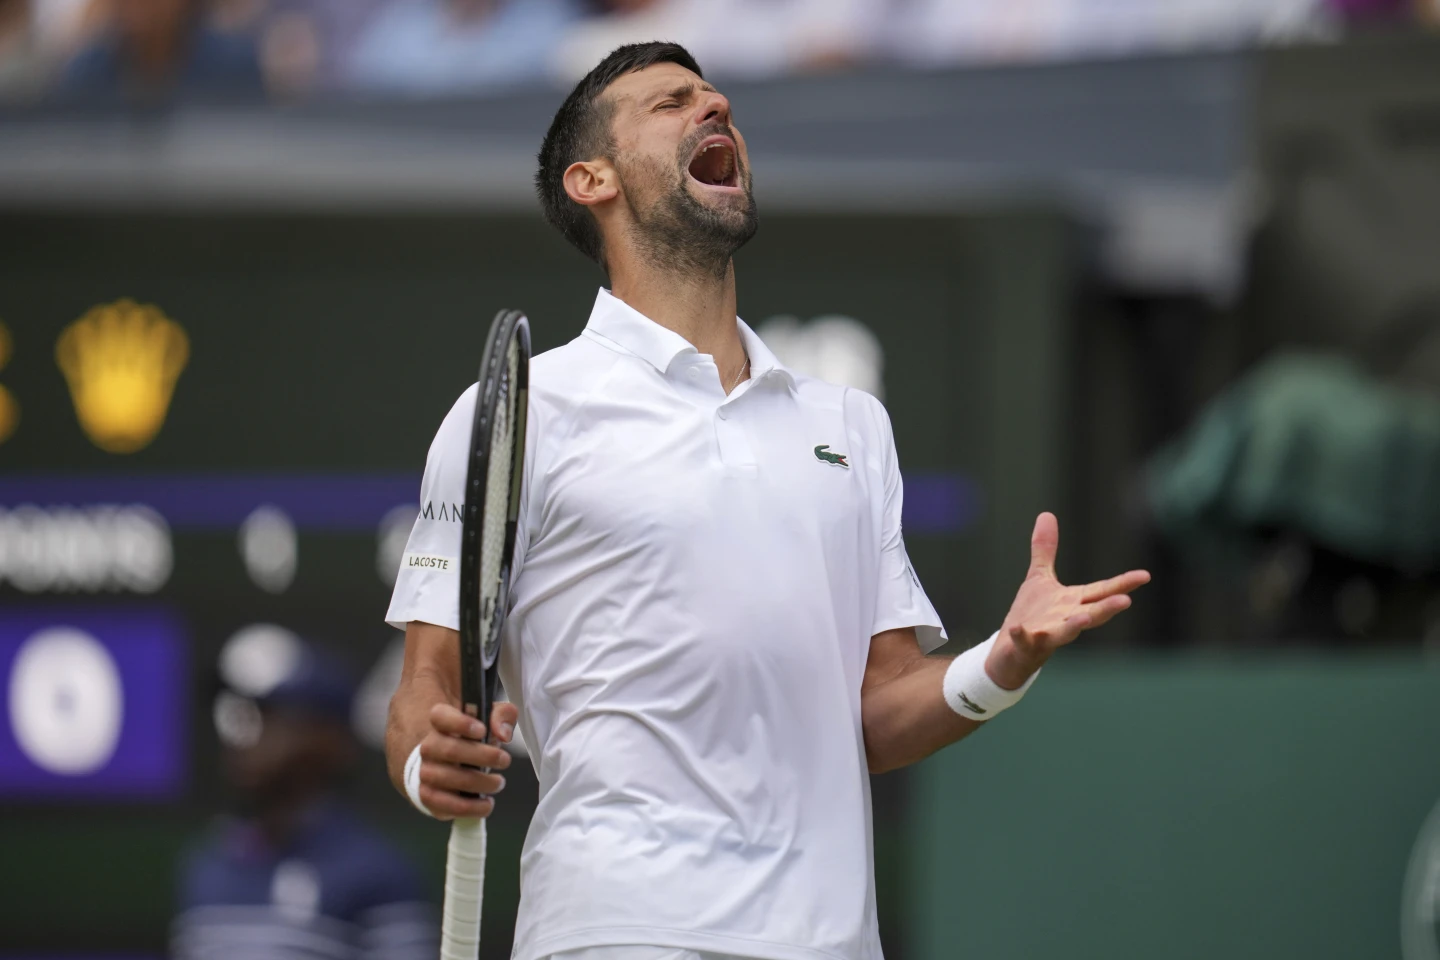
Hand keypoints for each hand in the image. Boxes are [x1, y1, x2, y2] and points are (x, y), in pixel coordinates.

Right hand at [417, 701, 518, 819]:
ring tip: (497, 783)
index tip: (482, 730)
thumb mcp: (490, 721)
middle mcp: (429, 747)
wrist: (445, 766)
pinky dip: (470, 807)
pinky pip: (446, 805)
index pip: (440, 716)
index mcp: (440, 723)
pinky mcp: (429, 797)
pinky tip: (486, 803)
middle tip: (504, 760)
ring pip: (448, 778)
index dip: (460, 722)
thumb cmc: (470, 741)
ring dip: (479, 782)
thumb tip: (502, 733)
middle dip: (482, 756)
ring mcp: (425, 773)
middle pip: (450, 749)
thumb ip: (501, 716)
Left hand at [985, 512, 1149, 689]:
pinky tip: (1017, 629)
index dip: (1122, 583)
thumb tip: (1047, 514)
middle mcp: (1065, 619)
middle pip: (1091, 613)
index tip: (1145, 575)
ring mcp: (1047, 634)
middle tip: (1126, 601)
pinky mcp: (1025, 645)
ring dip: (1075, 626)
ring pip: (1065, 632)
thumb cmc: (1032, 615)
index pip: (1101, 591)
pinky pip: (1024, 641)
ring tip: (1085, 620)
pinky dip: (1022, 636)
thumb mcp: (1039, 578)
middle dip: (1107, 608)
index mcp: (1072, 602)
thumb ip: (1045, 550)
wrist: (1011, 652)